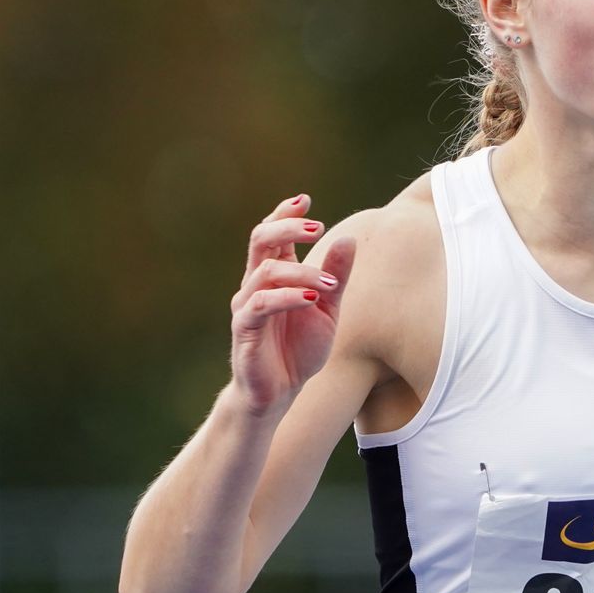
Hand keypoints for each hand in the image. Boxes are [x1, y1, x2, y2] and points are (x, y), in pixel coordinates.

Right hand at [228, 193, 355, 416]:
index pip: (272, 234)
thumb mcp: (328, 308)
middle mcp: (256, 284)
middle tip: (317, 228)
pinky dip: (286, 297)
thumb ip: (336, 276)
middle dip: (287, 228)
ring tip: (329, 284)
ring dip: (301, 272)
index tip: (304, 200)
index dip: (285, 214)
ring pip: (265, 271)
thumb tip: (349, 239)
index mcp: (275, 275)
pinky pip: (260, 304)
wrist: (280, 393)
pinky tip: (310, 299)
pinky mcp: (244, 328)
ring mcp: (247, 305)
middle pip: (260, 240)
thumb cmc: (300, 349)